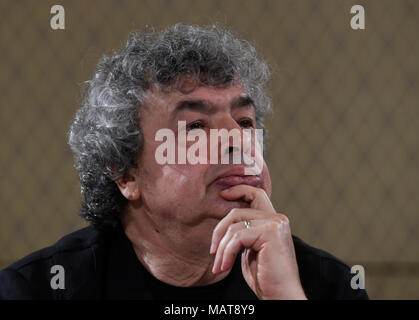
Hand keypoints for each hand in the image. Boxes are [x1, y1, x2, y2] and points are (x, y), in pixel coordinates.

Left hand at [210, 185, 306, 299]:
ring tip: (219, 265)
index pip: (255, 194)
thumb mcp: (250, 250)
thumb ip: (243, 233)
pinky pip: (237, 237)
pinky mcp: (270, 232)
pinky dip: (226, 253)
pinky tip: (225, 266)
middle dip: (219, 229)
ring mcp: (275, 224)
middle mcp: (277, 218)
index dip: (238, 190)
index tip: (223, 194)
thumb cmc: (265, 277)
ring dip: (221, 248)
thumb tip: (225, 222)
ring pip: (234, 226)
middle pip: (237, 210)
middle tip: (212, 250)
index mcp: (274, 221)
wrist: (281, 296)